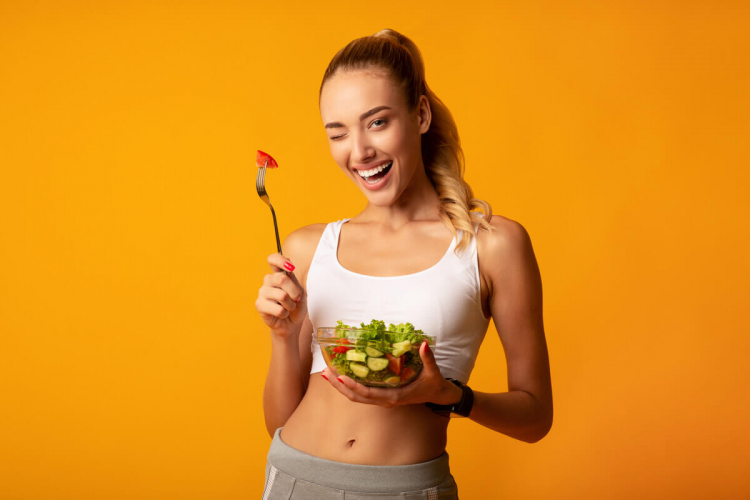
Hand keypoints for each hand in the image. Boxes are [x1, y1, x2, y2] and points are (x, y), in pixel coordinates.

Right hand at [254, 253, 306, 338]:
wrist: (292, 323)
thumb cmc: (296, 306)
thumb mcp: (300, 291)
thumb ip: (293, 280)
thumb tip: (288, 266)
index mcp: (278, 274)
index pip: (273, 259)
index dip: (280, 260)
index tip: (290, 267)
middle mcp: (268, 281)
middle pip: (282, 279)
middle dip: (294, 291)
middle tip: (297, 299)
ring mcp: (262, 292)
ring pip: (282, 295)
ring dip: (291, 305)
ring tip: (288, 308)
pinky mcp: (259, 304)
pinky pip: (278, 309)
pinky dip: (285, 313)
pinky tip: (281, 314)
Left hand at [321, 341, 462, 408]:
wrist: (439, 396)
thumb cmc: (435, 384)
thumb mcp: (433, 371)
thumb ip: (428, 357)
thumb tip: (424, 343)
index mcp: (394, 397)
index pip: (368, 394)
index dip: (353, 386)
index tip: (341, 376)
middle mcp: (385, 401)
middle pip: (356, 397)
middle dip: (339, 386)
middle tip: (325, 371)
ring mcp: (382, 400)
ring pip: (356, 397)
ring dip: (341, 386)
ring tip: (327, 373)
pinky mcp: (382, 397)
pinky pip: (362, 394)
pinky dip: (349, 386)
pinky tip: (340, 376)